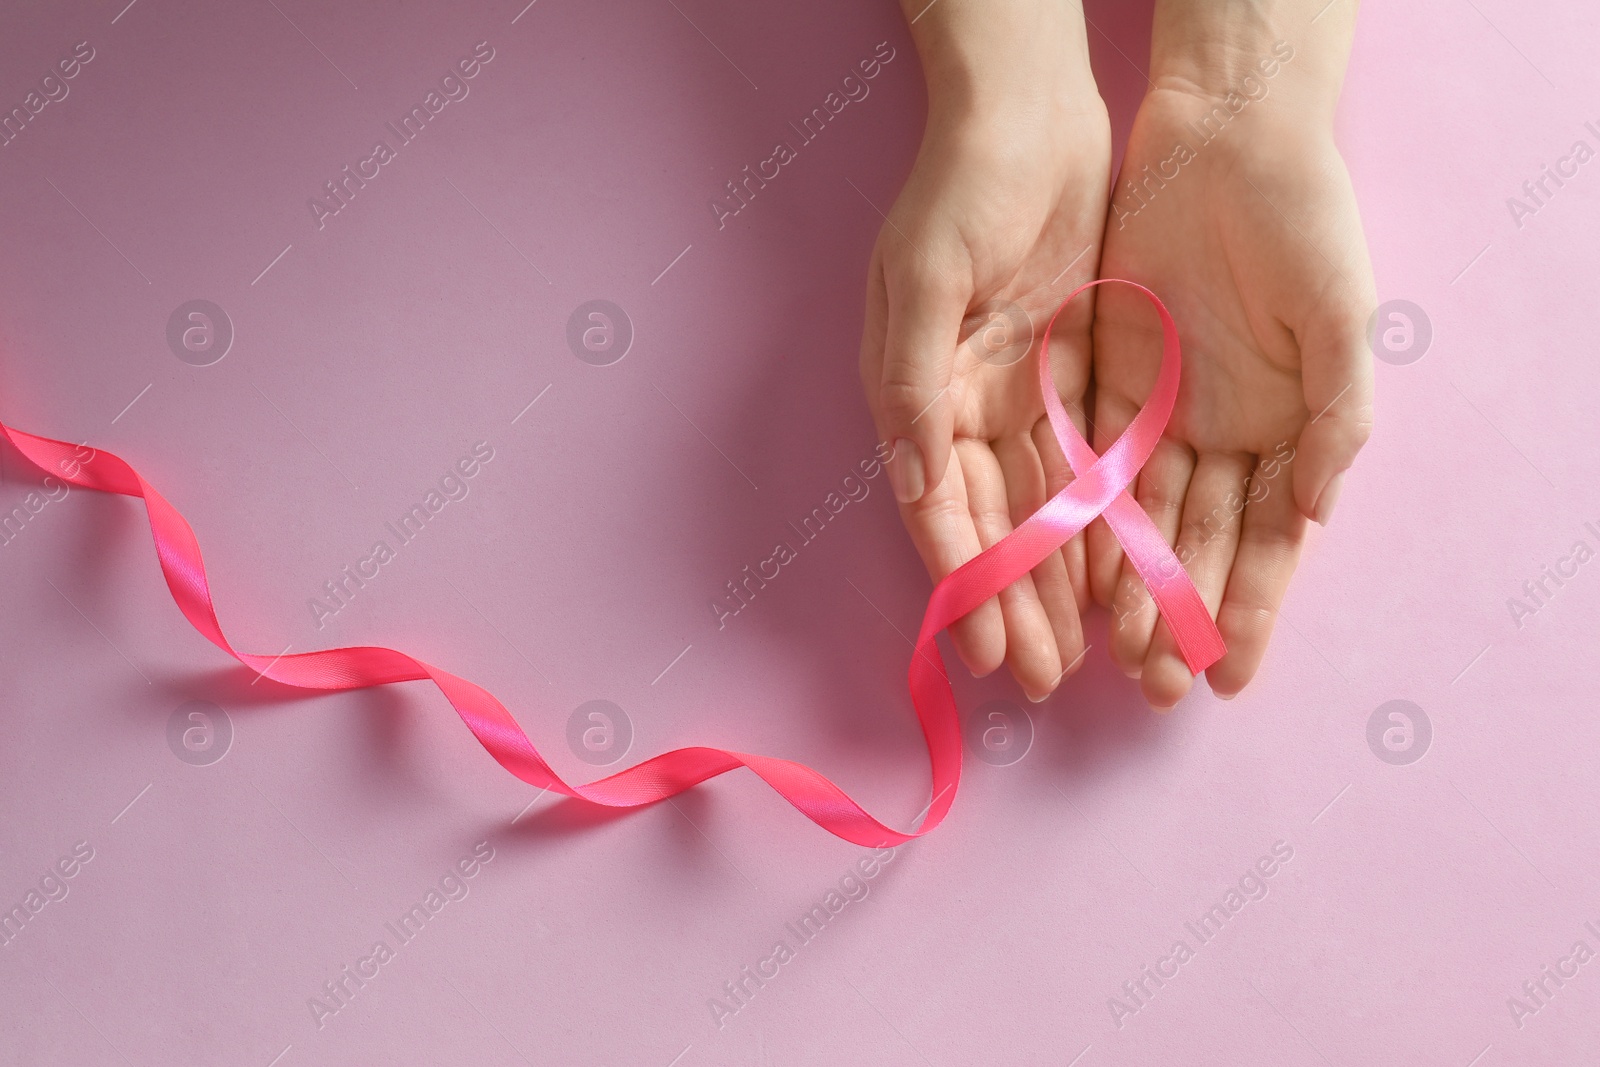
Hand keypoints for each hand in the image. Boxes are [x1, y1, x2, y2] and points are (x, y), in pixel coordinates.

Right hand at [860, 1, 1110, 700]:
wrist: (1030, 112)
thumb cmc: (959, 189)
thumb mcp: (923, 280)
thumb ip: (913, 386)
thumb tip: (914, 483)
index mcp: (917, 392)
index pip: (939, 507)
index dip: (963, 580)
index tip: (983, 649)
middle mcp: (965, 405)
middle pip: (994, 523)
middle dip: (1015, 602)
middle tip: (1039, 678)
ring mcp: (1021, 392)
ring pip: (1045, 507)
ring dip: (1057, 580)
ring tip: (1080, 652)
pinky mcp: (1076, 372)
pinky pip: (1090, 461)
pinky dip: (1100, 518)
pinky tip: (1115, 571)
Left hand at [1089, 6, 1375, 707]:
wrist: (1223, 142)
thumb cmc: (1304, 223)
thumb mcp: (1341, 316)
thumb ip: (1337, 415)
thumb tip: (1318, 508)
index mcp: (1289, 431)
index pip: (1269, 543)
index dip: (1252, 611)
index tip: (1231, 680)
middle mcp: (1223, 437)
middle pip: (1198, 547)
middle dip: (1180, 619)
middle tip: (1155, 688)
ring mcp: (1163, 416)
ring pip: (1141, 521)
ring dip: (1128, 588)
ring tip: (1111, 656)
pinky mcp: (1105, 384)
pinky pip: (1090, 467)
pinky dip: (1084, 522)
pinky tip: (1072, 575)